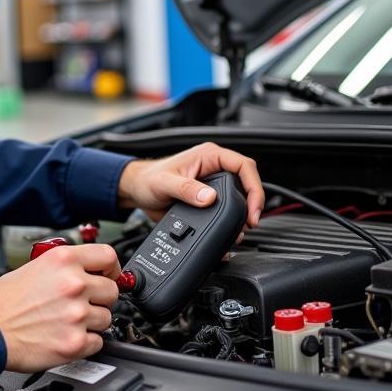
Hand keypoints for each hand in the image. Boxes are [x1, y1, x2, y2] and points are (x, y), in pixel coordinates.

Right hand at [0, 243, 120, 371]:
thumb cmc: (3, 302)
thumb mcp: (33, 267)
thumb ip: (64, 268)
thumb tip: (87, 271)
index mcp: (63, 260)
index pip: (108, 256)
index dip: (111, 268)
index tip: (109, 275)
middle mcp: (74, 284)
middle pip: (112, 290)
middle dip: (100, 299)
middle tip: (81, 304)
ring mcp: (76, 314)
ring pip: (106, 318)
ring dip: (91, 322)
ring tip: (67, 322)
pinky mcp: (75, 342)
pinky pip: (98, 342)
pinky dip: (85, 343)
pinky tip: (65, 336)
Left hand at [117, 142, 263, 227]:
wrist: (137, 191)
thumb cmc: (148, 179)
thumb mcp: (165, 183)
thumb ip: (186, 189)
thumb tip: (209, 198)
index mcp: (209, 156)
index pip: (244, 166)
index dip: (254, 187)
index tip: (252, 209)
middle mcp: (215, 169)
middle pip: (247, 184)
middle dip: (251, 205)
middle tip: (248, 224)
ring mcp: (213, 185)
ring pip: (240, 199)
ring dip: (242, 216)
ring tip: (238, 231)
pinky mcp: (209, 200)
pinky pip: (227, 211)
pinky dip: (230, 223)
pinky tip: (228, 233)